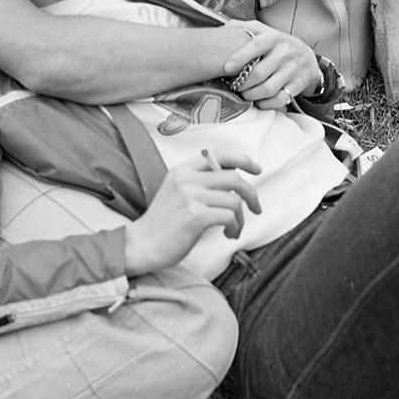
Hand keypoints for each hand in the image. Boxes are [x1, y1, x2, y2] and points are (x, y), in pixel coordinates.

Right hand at [123, 151, 261, 276]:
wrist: (142, 244)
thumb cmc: (162, 223)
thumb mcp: (177, 191)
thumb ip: (199, 181)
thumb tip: (232, 179)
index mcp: (182, 169)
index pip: (218, 154)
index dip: (242, 159)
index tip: (256, 168)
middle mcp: (187, 178)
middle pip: (233, 177)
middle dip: (251, 193)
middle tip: (256, 207)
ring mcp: (190, 196)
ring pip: (234, 199)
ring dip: (241, 217)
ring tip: (234, 228)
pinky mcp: (195, 216)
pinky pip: (229, 217)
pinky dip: (235, 227)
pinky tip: (228, 234)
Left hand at [221, 20, 322, 109]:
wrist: (307, 57)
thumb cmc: (278, 45)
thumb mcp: (264, 31)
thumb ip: (244, 28)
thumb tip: (224, 28)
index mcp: (273, 38)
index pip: (256, 46)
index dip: (240, 57)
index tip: (226, 67)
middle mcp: (284, 53)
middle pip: (259, 73)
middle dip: (242, 83)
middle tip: (233, 85)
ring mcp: (292, 70)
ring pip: (268, 89)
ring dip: (251, 95)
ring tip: (243, 94)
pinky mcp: (297, 85)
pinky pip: (279, 99)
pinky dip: (266, 103)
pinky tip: (258, 101)